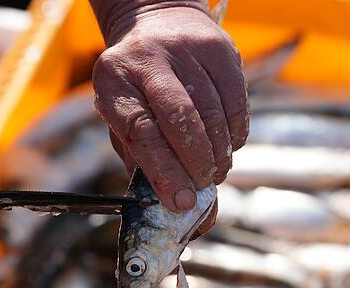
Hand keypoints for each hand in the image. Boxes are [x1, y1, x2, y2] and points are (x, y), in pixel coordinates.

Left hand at [91, 1, 247, 233]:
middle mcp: (147, 59)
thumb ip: (139, 157)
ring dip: (219, 152)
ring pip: (212, 111)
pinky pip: (236, 100)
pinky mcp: (219, 49)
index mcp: (114, 80)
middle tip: (202, 185)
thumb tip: (167, 201)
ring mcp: (186, 50)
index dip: (165, 171)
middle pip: (180, 118)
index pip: (142, 131)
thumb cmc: (136, 88)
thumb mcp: (121, 117)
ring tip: (216, 171)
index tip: (181, 201)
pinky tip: (229, 146)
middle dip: (196, 161)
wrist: (159, 24)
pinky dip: (236, 132)